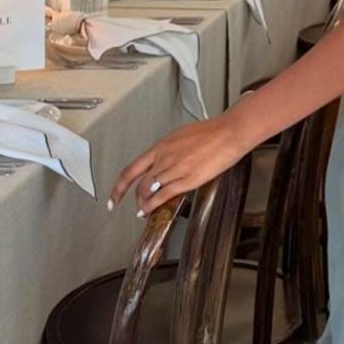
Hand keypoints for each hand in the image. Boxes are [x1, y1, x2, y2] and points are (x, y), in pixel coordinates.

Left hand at [109, 113, 248, 217]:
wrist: (229, 132)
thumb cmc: (212, 132)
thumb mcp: (182, 136)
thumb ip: (169, 150)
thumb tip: (164, 160)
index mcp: (161, 147)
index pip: (132, 169)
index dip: (119, 186)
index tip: (114, 196)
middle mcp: (164, 158)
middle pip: (139, 183)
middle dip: (134, 198)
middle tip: (135, 205)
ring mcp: (174, 169)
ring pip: (149, 191)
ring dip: (144, 204)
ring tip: (144, 211)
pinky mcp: (188, 179)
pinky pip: (163, 196)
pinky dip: (153, 206)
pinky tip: (150, 210)